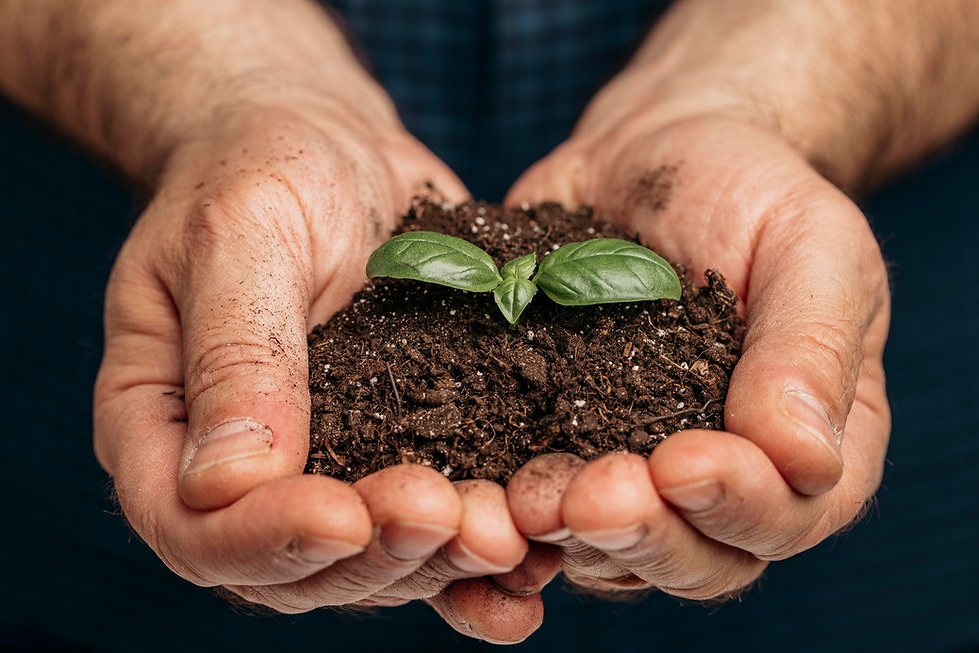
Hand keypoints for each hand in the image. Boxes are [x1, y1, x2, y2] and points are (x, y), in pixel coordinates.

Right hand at [92, 101, 531, 616]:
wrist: (329, 148)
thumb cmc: (260, 169)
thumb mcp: (238, 236)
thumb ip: (234, 353)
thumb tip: (225, 485)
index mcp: (165, 421)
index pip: (191, 526)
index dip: (264, 540)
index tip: (344, 516)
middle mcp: (242, 468)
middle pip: (292, 568)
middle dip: (374, 557)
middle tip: (445, 514)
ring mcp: (327, 468)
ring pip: (372, 565)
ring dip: (438, 564)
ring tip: (503, 533)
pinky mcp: (401, 452)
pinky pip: (433, 531)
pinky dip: (481, 561)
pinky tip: (531, 561)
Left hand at [499, 112, 889, 599]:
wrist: (649, 155)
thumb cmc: (747, 189)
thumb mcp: (809, 241)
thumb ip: (811, 346)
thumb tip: (804, 459)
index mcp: (811, 443)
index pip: (791, 513)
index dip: (740, 506)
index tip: (683, 463)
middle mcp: (727, 481)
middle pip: (699, 561)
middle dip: (645, 537)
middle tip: (593, 496)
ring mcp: (639, 474)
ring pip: (612, 552)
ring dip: (570, 537)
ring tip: (527, 497)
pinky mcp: (561, 451)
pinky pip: (537, 508)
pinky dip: (509, 513)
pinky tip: (477, 488)